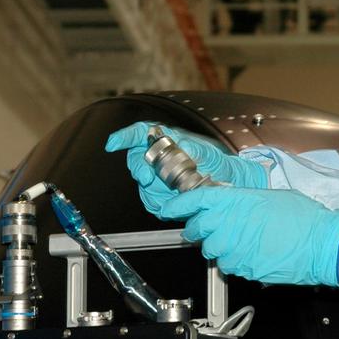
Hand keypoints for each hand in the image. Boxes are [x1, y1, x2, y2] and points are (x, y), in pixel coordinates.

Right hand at [104, 121, 267, 216]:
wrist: (225, 182)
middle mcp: (158, 157)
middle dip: (139, 170)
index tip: (113, 144)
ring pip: (142, 185)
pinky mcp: (160, 194)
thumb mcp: (207, 151)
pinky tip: (172, 203)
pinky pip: (151, 201)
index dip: (124, 138)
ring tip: (172, 193)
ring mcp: (157, 176)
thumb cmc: (216, 162)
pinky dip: (160, 204)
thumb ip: (192, 148)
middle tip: (147, 178)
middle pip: (136, 160)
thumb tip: (180, 145)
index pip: (139, 134)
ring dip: (153, 192)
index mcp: (166, 141)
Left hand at [159, 187, 338, 286]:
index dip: (179, 205)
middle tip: (210, 228)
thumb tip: (232, 204)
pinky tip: (251, 254)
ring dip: (219, 247)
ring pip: (211, 250)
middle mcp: (229, 223)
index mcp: (236, 200)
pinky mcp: (242, 267)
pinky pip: (227, 265)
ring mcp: (234, 248)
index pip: (196, 200)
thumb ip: (243, 200)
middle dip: (199, 229)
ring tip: (240, 241)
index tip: (172, 208)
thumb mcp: (271, 196)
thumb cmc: (305, 218)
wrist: (322, 244)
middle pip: (197, 228)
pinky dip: (233, 261)